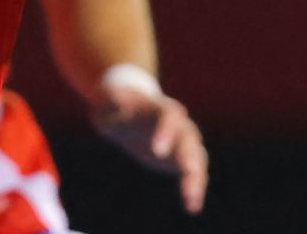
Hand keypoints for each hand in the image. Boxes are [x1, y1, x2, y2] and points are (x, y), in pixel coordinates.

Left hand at [94, 83, 208, 213]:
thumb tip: (118, 100)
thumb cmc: (117, 105)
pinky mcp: (184, 159)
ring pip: (197, 158)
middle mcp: (179, 123)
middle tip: (187, 170)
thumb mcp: (109, 102)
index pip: (170, 116)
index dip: (166, 132)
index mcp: (161, 107)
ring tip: (191, 198)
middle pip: (189, 138)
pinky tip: (192, 207)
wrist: (128, 111)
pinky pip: (194, 174)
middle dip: (189, 154)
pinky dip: (194, 188)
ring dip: (196, 177)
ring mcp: (184, 141)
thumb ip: (113, 100)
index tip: (157, 151)